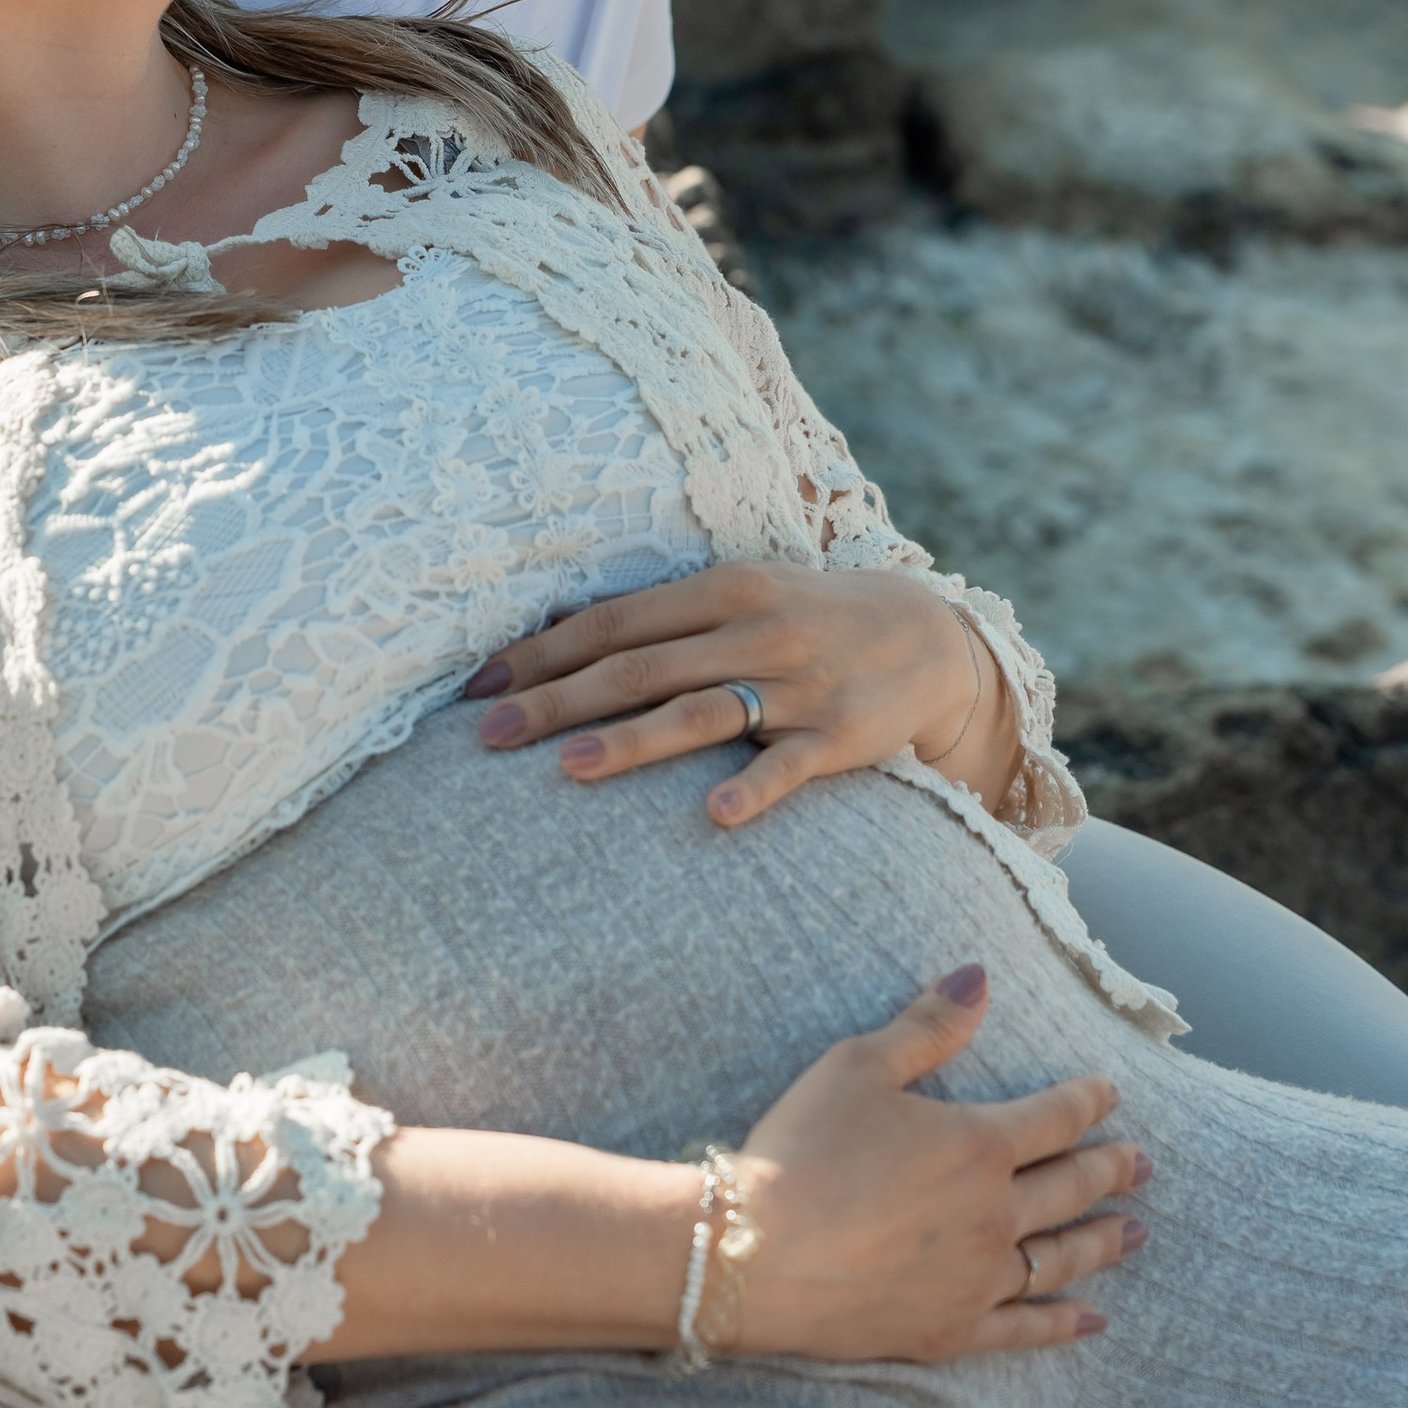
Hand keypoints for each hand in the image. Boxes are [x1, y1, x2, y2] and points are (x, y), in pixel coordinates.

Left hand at [468, 561, 992, 826]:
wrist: (932, 637)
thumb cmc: (808, 619)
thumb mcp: (738, 597)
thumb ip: (660, 620)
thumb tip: (555, 634)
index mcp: (720, 589)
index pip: (611, 623)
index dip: (540, 654)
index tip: (476, 687)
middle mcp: (753, 630)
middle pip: (638, 668)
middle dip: (556, 700)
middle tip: (488, 734)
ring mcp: (797, 684)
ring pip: (700, 712)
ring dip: (630, 741)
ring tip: (567, 768)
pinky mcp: (839, 736)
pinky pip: (788, 767)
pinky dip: (750, 790)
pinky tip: (711, 817)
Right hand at [728, 965, 1145, 1361]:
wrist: (755, 1254)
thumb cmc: (801, 1149)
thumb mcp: (858, 1066)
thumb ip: (927, 1027)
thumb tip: (979, 978)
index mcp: (980, 1144)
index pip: (1054, 1118)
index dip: (1087, 1102)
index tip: (1110, 1096)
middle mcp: (995, 1213)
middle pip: (1071, 1188)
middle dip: (1112, 1171)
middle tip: (1144, 1165)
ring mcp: (978, 1278)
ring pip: (1061, 1258)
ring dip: (1104, 1242)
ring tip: (1138, 1233)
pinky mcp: (951, 1329)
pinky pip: (1025, 1328)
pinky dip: (1063, 1324)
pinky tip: (1092, 1320)